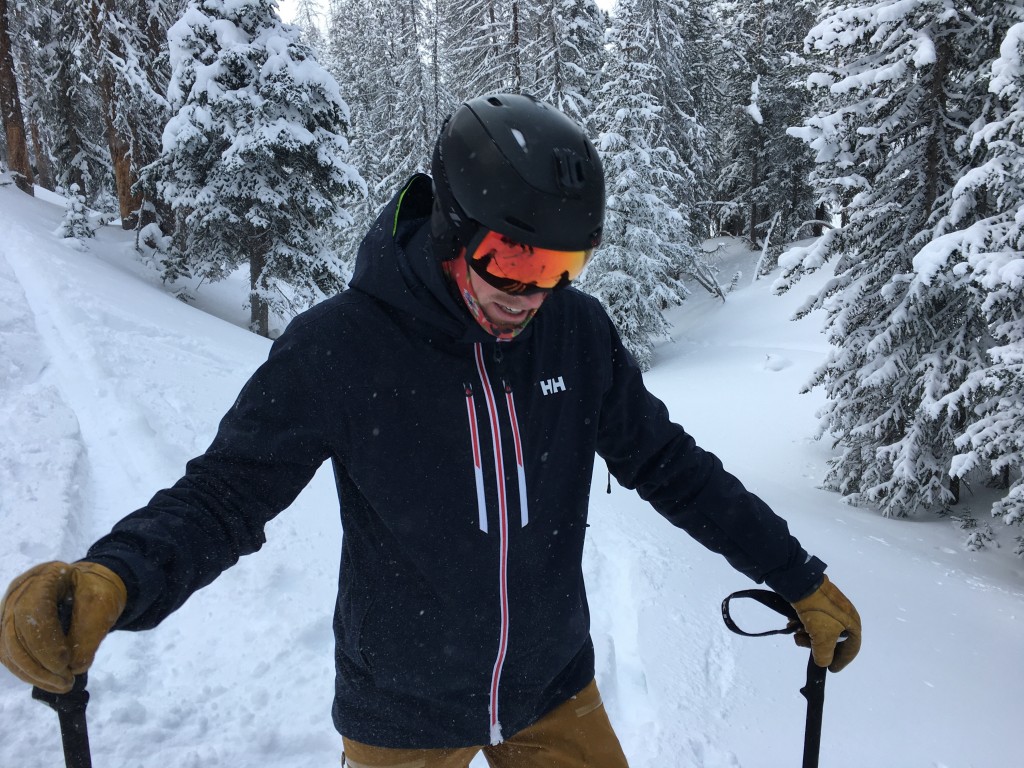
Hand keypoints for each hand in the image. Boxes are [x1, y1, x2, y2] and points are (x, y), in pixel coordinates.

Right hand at [0, 561, 126, 692]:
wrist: (90, 587)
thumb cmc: (97, 592)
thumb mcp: (103, 607)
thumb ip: (89, 635)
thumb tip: (75, 667)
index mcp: (46, 576)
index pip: (32, 612)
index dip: (45, 643)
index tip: (66, 664)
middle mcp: (20, 591)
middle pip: (14, 633)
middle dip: (38, 665)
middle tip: (65, 682)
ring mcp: (9, 608)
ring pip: (7, 647)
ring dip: (31, 673)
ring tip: (60, 685)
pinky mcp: (8, 626)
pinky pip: (9, 653)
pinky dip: (26, 671)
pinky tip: (46, 680)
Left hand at [790, 574, 860, 671]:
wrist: (801, 583)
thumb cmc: (818, 612)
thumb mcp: (822, 637)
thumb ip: (824, 654)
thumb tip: (823, 661)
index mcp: (853, 623)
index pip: (852, 647)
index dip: (842, 660)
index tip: (831, 669)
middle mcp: (845, 615)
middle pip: (834, 639)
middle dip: (817, 645)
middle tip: (803, 645)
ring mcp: (831, 607)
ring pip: (821, 629)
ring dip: (808, 635)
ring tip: (795, 634)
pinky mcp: (818, 601)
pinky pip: (814, 619)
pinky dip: (804, 625)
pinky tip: (792, 625)